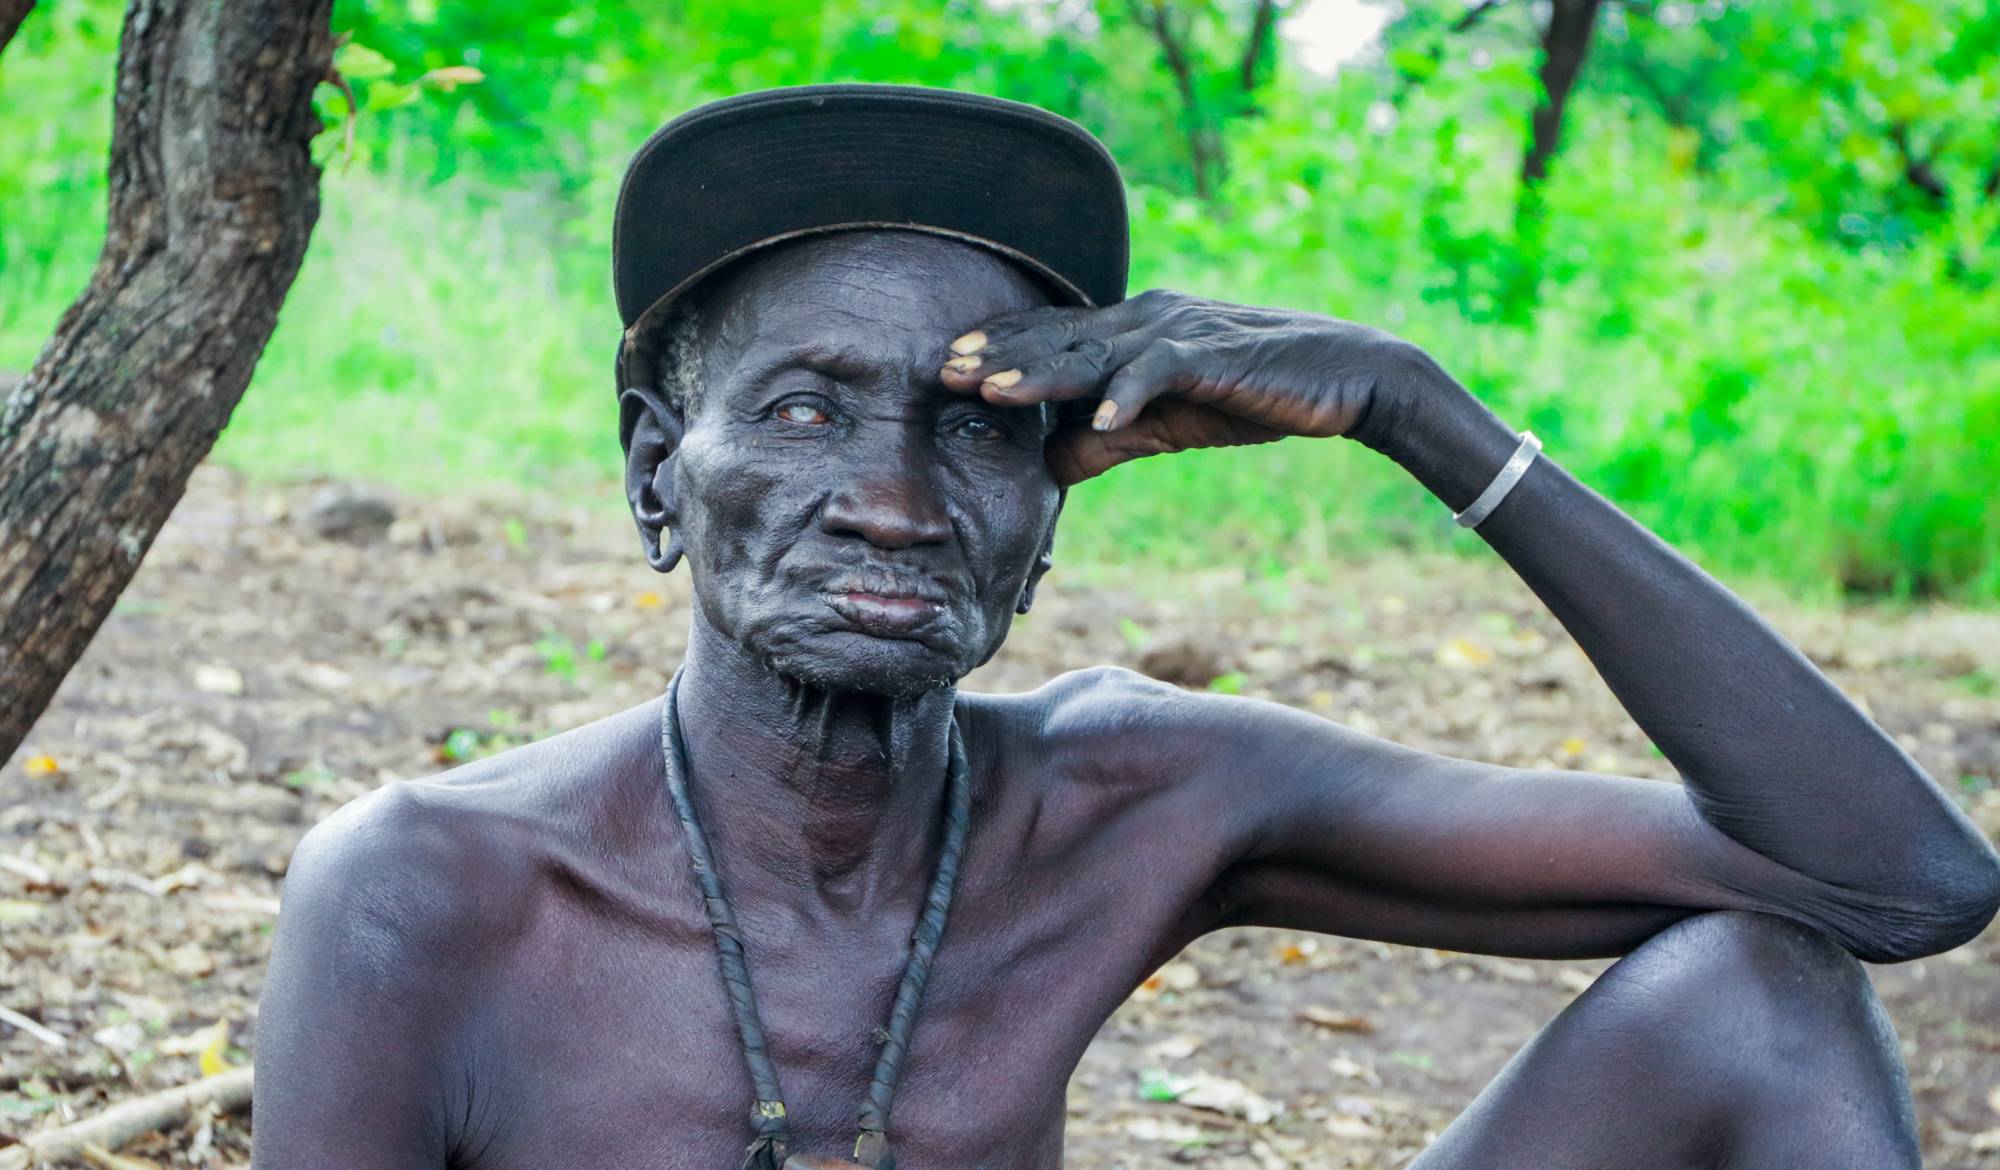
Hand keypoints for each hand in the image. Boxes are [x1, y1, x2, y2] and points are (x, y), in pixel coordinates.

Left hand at [937, 289, 1427, 485]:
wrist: (1343, 379)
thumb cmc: (1251, 397)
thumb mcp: (1167, 426)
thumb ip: (1108, 440)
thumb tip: (1048, 464)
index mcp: (1133, 330)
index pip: (1053, 336)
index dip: (1001, 350)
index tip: (948, 369)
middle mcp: (1148, 319)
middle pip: (1060, 336)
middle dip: (1000, 354)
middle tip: (943, 371)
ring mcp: (1179, 331)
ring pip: (1096, 349)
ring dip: (1043, 371)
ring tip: (993, 393)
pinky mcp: (1214, 352)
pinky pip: (1162, 372)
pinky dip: (1131, 396)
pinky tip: (1101, 421)